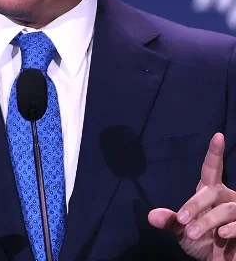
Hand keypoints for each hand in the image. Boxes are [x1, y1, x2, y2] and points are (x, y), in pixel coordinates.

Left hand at [148, 133, 235, 259]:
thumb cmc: (201, 242)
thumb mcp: (181, 231)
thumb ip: (169, 222)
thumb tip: (150, 215)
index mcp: (210, 192)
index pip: (212, 169)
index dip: (215, 153)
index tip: (218, 135)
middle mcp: (226, 198)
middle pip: (211, 192)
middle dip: (194, 206)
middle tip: (182, 221)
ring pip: (225, 210)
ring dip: (207, 221)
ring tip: (191, 233)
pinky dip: (231, 229)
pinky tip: (222, 235)